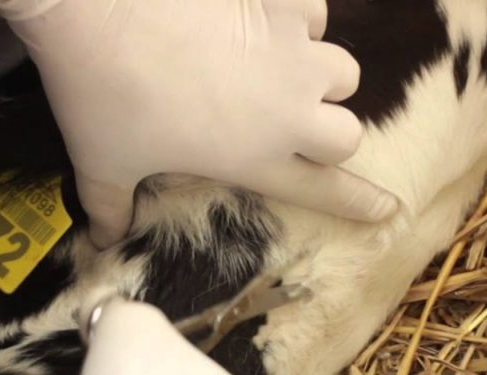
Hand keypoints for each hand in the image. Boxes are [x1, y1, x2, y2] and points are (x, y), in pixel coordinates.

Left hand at [0, 0, 398, 246]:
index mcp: (254, 159)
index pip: (322, 191)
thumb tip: (100, 240)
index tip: (389, 208)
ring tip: (280, 70)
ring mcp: (290, 55)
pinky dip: (298, 19)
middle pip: (347, 135)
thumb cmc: (102, 97)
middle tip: (295, 124)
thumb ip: (109, 207)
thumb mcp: (102, 165)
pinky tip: (264, 19)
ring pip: (343, 71)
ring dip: (319, 76)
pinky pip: (316, 14)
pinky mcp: (280, 7)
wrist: (97, 11)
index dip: (359, 203)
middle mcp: (286, 113)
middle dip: (330, 133)